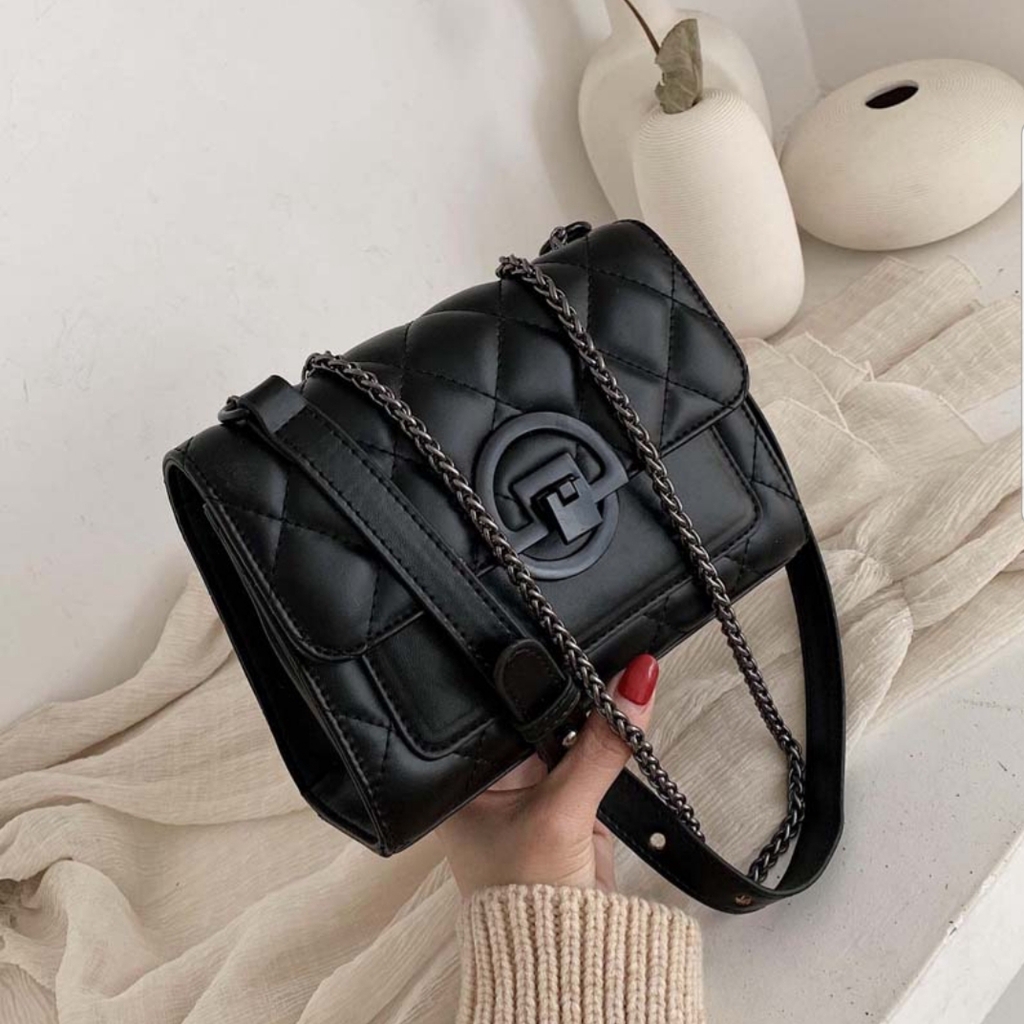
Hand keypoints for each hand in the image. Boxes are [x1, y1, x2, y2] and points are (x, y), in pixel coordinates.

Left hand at [438, 655, 658, 895]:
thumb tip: (635, 683)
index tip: (568, 643)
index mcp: (463, 773)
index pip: (497, 706)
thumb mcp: (562, 813)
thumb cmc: (527, 896)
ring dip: (593, 713)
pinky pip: (590, 754)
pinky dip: (607, 741)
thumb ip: (600, 749)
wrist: (567, 957)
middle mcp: (492, 774)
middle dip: (570, 689)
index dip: (533, 675)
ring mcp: (531, 785)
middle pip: (535, 711)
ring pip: (567, 729)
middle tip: (604, 655)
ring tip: (618, 680)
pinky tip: (621, 714)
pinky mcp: (567, 799)